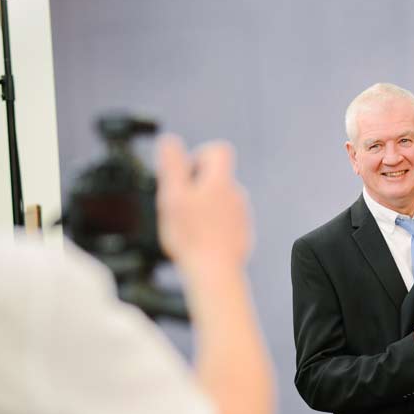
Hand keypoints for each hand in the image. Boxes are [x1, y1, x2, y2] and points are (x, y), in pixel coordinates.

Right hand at [156, 135, 251, 275]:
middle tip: (179, 206)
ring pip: (221, 200)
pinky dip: (213, 226)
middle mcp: (237, 195)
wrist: (215, 273)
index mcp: (221, 182)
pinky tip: (200, 240)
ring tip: (188, 227)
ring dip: (204, 207)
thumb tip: (170, 141)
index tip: (184, 175)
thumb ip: (172, 166)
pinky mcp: (243, 234)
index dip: (198, 156)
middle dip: (196, 186)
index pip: (218, 150)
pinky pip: (226, 221)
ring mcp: (242, 215)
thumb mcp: (173, 196)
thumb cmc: (192, 237)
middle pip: (217, 177)